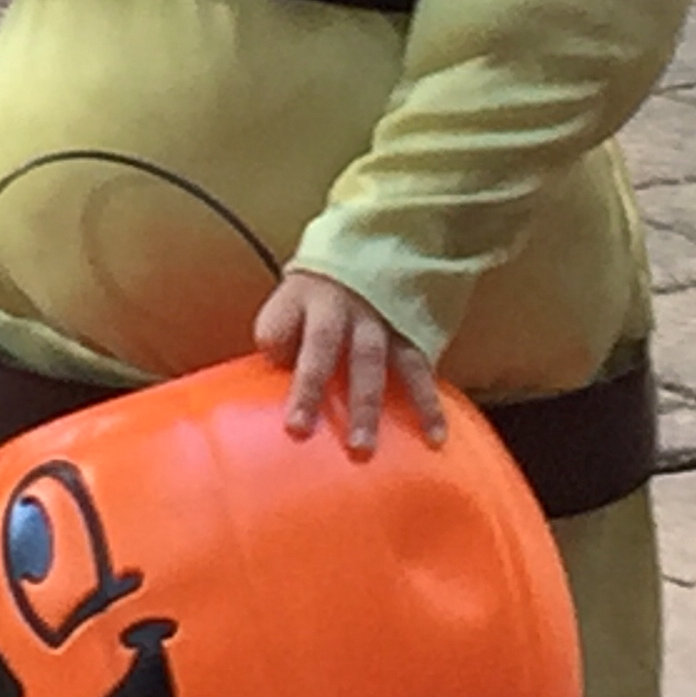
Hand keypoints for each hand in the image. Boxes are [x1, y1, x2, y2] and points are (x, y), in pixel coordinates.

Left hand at [254, 269, 446, 455]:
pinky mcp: (410, 331)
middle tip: (299, 431)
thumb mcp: (295, 298)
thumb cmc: (326, 293)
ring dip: (366, 406)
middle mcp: (339, 306)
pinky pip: (418, 369)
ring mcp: (377, 318)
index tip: (260, 372)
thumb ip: (284, 333)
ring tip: (363, 449)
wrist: (384, 246)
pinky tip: (435, 436)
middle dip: (309, 387)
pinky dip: (427, 403)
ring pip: (371, 362)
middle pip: (321, 344)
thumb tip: (281, 373)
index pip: (278, 323)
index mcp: (303, 298)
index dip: (272, 346)